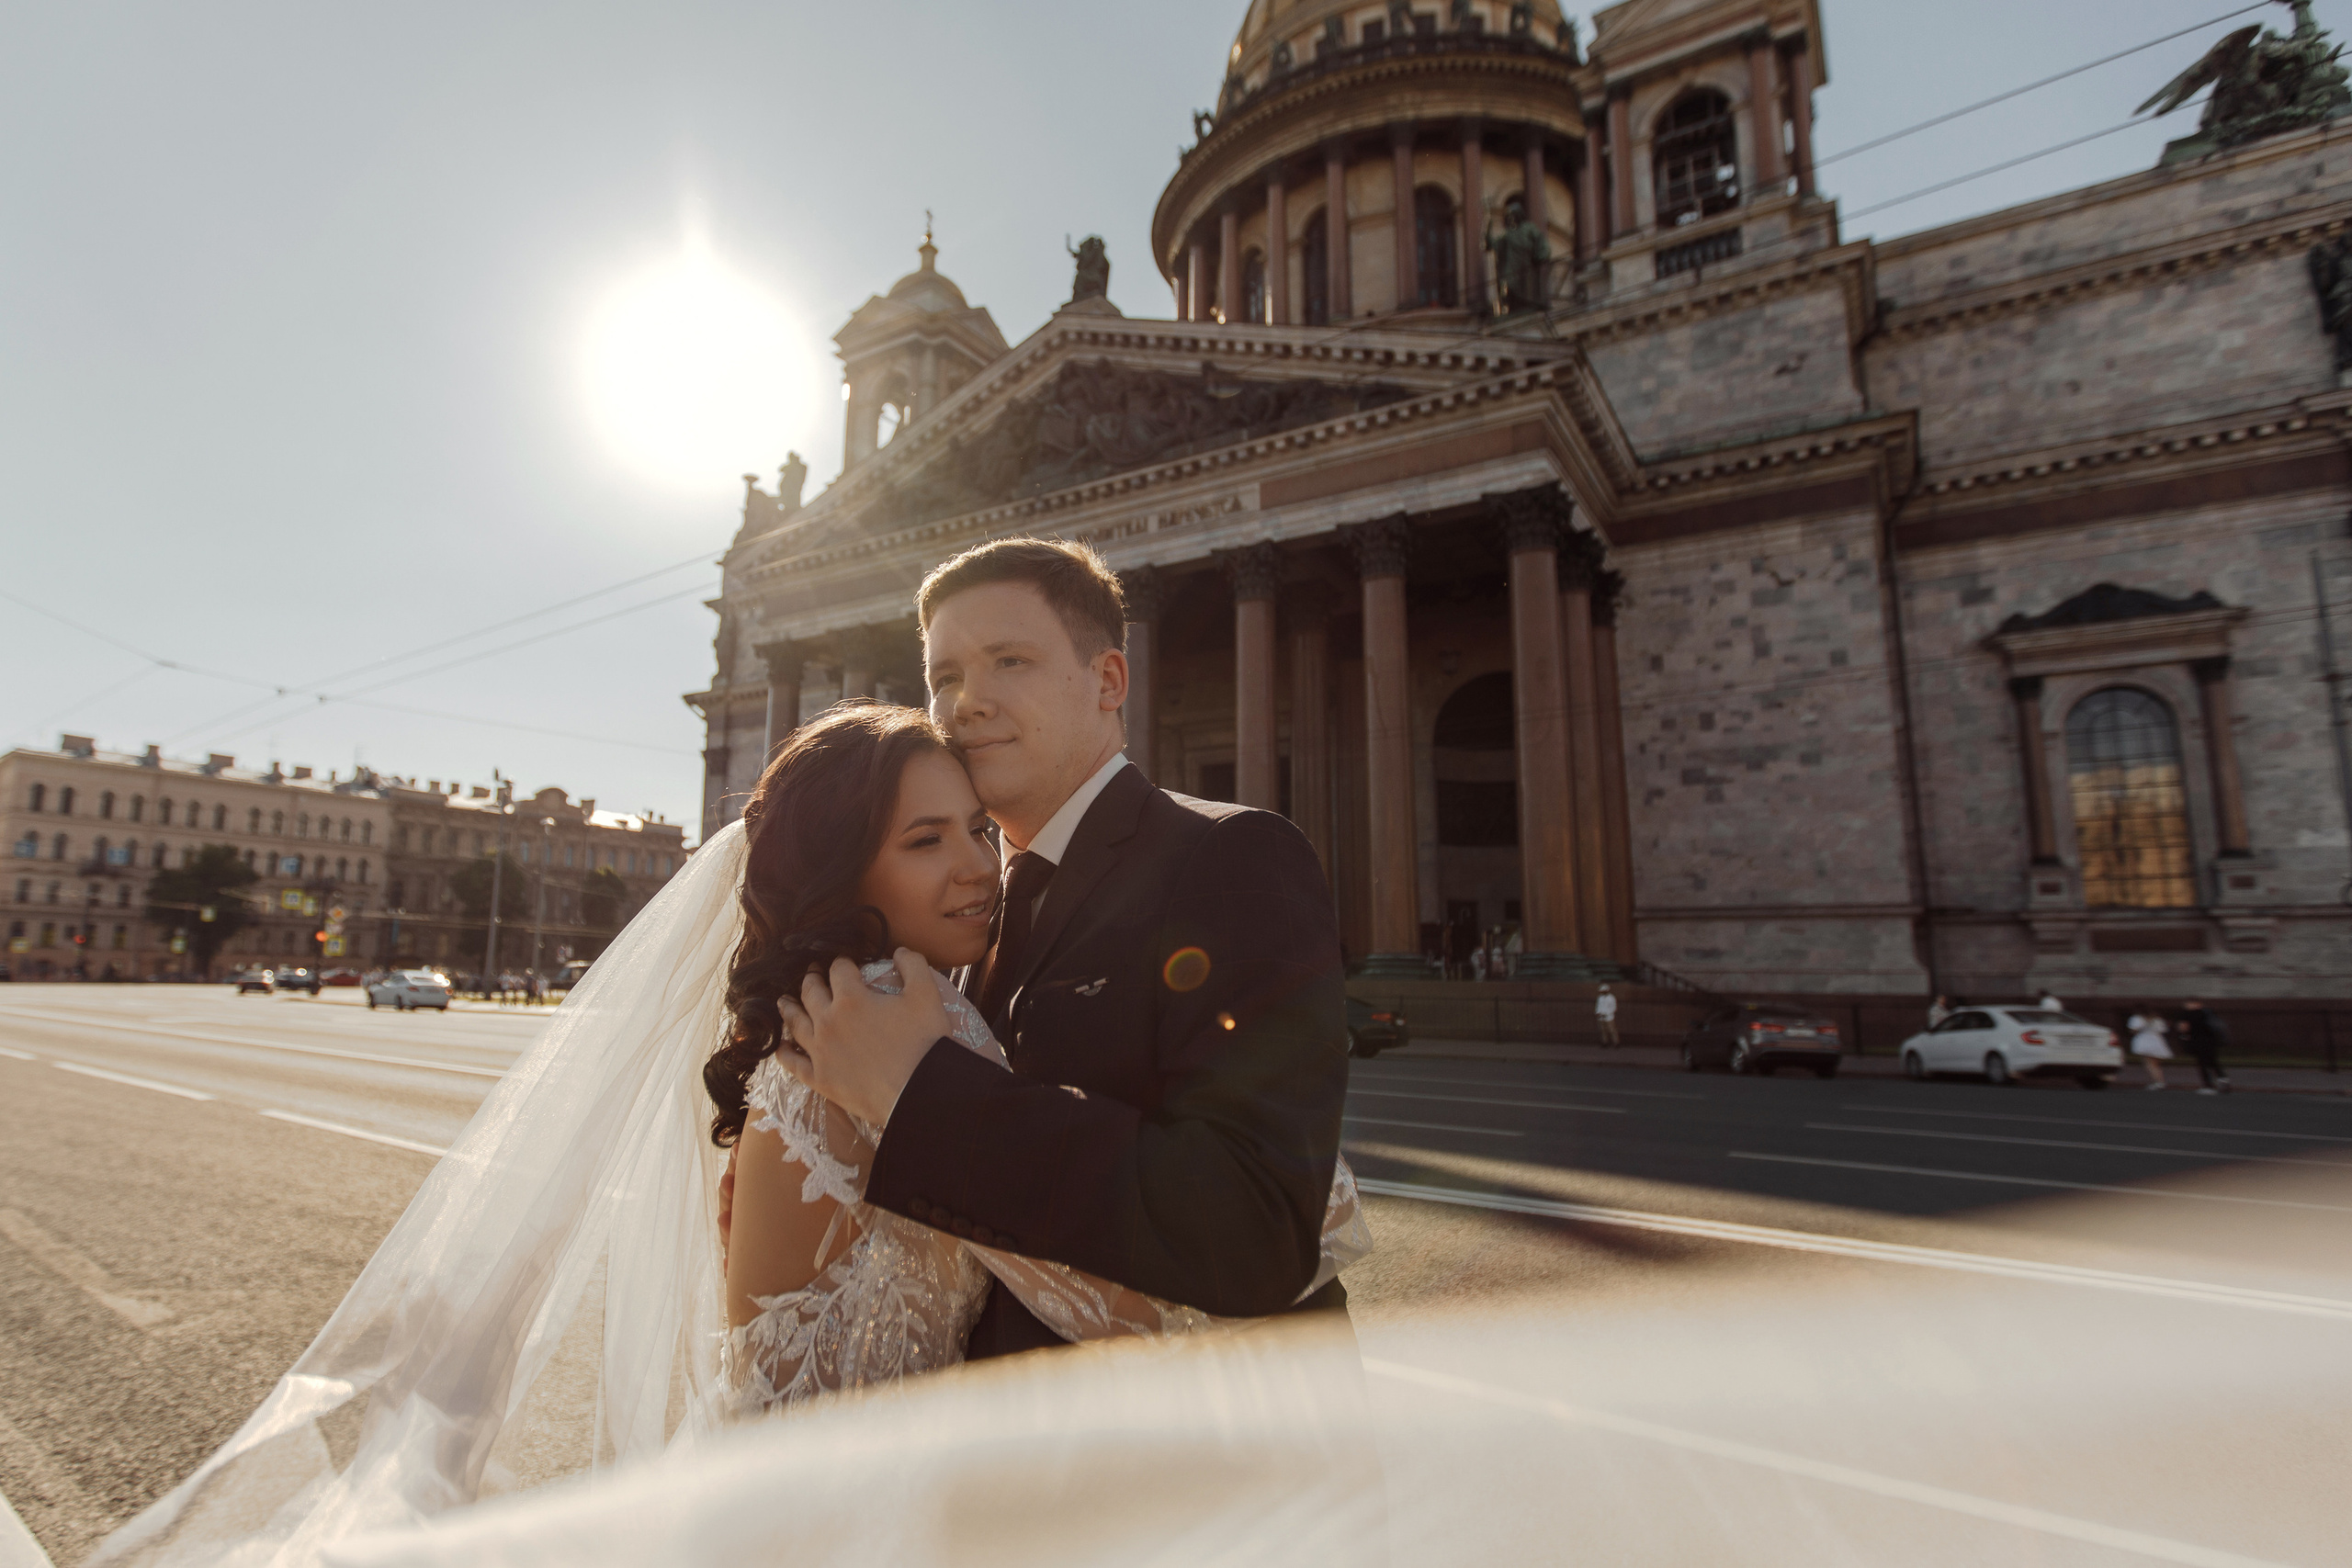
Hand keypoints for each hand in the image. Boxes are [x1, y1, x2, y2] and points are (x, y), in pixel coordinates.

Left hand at [773, 949, 950, 1128]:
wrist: (920, 1092)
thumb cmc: (925, 1042)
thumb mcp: (927, 994)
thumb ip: (913, 965)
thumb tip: (900, 951)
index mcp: (851, 998)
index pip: (839, 969)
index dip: (843, 962)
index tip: (846, 964)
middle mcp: (828, 1021)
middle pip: (811, 992)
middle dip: (812, 979)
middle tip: (813, 974)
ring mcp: (820, 1052)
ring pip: (796, 1024)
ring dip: (788, 1008)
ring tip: (784, 1001)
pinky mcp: (820, 1079)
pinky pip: (793, 1063)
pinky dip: (784, 1053)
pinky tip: (781, 1046)